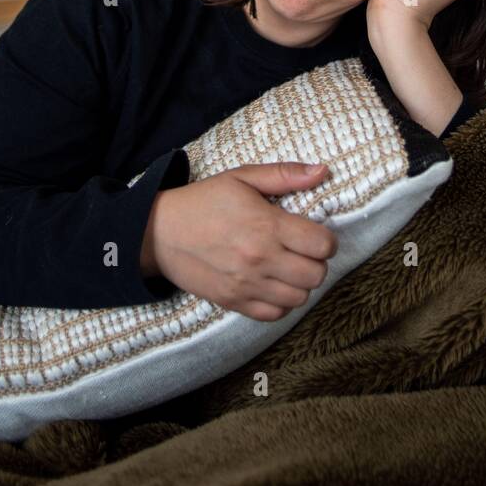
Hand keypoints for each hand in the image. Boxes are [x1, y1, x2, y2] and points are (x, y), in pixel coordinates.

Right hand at [141, 162, 337, 321]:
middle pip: (316, 275)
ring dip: (300, 283)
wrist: (159, 233)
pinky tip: (273, 284)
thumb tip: (323, 171)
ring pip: (300, 298)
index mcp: (266, 226)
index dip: (325, 239)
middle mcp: (260, 259)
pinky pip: (275, 314)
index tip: (314, 233)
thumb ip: (285, 174)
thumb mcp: (242, 177)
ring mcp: (247, 285)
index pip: (321, 245)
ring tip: (288, 267)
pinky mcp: (234, 302)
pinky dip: (282, 302)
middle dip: (316, 262)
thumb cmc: (204, 201)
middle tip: (302, 250)